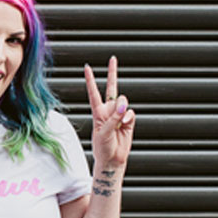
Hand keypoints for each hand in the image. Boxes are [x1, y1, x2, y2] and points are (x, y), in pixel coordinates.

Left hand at [84, 56, 134, 170]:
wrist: (112, 159)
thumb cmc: (102, 147)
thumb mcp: (103, 132)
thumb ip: (113, 117)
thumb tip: (124, 105)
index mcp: (97, 111)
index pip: (93, 92)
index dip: (90, 80)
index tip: (87, 67)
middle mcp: (108, 110)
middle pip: (112, 88)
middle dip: (112, 73)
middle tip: (112, 58)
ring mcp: (119, 114)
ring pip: (123, 101)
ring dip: (122, 109)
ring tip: (119, 122)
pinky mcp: (129, 120)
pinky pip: (131, 113)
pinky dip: (128, 119)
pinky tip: (125, 126)